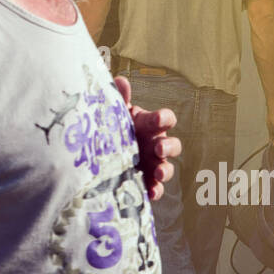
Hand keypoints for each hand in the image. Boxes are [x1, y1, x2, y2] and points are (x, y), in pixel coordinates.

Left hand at [114, 75, 180, 200]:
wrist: (101, 153)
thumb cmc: (115, 127)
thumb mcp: (115, 113)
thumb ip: (120, 98)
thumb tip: (121, 81)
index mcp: (150, 125)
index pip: (165, 119)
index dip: (164, 118)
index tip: (159, 119)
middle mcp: (156, 144)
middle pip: (172, 145)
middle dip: (168, 147)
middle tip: (158, 148)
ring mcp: (153, 164)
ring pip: (167, 168)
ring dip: (166, 171)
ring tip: (159, 173)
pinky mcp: (147, 181)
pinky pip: (156, 187)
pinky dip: (156, 191)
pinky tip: (151, 193)